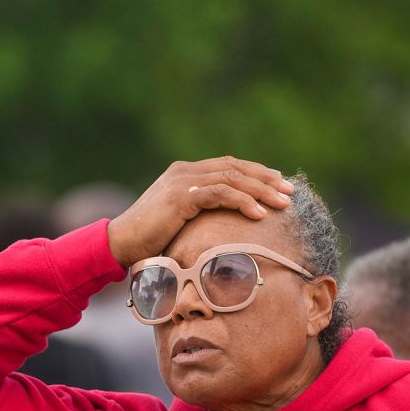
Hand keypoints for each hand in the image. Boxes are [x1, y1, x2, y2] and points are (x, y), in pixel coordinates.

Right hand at [106, 157, 295, 267]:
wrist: (120, 244)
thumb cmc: (147, 240)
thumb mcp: (177, 222)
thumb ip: (197, 214)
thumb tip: (222, 225)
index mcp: (184, 173)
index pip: (228, 166)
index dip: (256, 173)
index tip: (278, 184)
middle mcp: (184, 171)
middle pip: (235, 168)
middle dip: (266, 179)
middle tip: (289, 191)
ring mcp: (182, 181)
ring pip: (232, 178)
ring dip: (261, 191)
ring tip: (282, 204)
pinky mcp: (181, 196)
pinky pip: (221, 193)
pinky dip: (243, 202)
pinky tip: (259, 214)